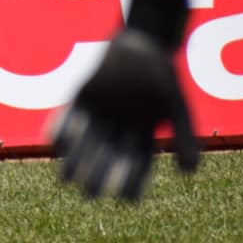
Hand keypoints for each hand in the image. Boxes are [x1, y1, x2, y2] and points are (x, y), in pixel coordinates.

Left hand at [51, 29, 201, 200]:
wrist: (143, 41)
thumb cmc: (164, 76)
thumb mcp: (178, 108)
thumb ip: (185, 138)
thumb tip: (189, 174)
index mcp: (142, 134)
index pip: (137, 164)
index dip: (132, 182)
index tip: (126, 201)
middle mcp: (118, 128)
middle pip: (107, 156)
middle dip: (98, 175)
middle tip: (89, 195)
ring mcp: (99, 113)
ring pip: (85, 141)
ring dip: (75, 159)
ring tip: (66, 180)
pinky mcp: (82, 98)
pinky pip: (69, 116)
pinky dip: (61, 128)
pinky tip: (53, 143)